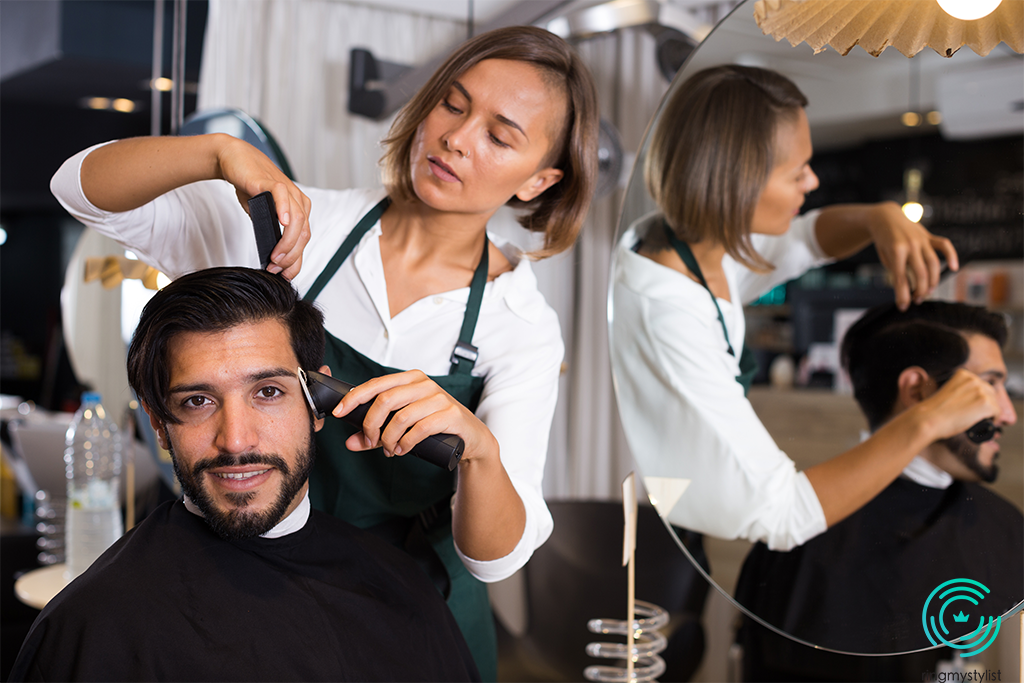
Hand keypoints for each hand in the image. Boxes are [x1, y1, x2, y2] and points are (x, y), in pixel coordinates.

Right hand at [215, 136, 311, 279]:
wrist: (236, 162)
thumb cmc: (251, 189)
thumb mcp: (264, 217)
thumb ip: (272, 233)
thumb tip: (274, 260)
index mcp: (300, 210)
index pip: (304, 240)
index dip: (296, 260)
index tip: (284, 275)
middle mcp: (298, 201)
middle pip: (303, 234)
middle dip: (291, 256)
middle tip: (276, 269)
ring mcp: (287, 190)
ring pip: (297, 220)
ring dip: (288, 242)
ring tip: (276, 257)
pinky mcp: (271, 181)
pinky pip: (282, 195)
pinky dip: (284, 210)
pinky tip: (281, 222)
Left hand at [333, 370, 497, 462]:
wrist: (471, 438)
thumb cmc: (435, 427)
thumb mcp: (402, 428)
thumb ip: (376, 435)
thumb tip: (350, 443)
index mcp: (410, 379)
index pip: (375, 384)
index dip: (354, 398)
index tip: (338, 413)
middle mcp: (424, 384)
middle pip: (385, 400)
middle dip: (371, 425)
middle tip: (371, 441)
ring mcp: (438, 398)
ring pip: (400, 417)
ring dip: (388, 439)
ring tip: (390, 450)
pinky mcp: (450, 414)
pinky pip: (419, 428)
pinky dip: (406, 443)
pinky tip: (403, 450)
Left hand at [868, 202, 958, 310]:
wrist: (885, 217)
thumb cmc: (884, 241)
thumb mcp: (886, 257)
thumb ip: (897, 271)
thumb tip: (908, 290)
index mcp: (895, 251)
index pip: (901, 278)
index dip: (902, 295)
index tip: (903, 307)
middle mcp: (910, 244)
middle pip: (921, 273)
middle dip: (920, 290)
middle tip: (917, 300)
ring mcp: (921, 239)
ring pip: (933, 263)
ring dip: (933, 281)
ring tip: (928, 292)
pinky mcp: (929, 236)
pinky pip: (944, 245)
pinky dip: (951, 255)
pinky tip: (953, 268)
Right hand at [916, 368, 999, 440]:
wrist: (928, 419)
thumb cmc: (934, 410)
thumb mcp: (948, 391)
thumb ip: (962, 390)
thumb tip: (973, 399)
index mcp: (963, 374)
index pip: (981, 385)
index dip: (979, 398)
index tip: (971, 407)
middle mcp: (973, 380)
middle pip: (991, 393)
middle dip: (985, 405)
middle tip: (972, 415)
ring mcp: (980, 391)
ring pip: (995, 404)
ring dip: (988, 413)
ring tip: (973, 419)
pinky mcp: (985, 403)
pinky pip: (997, 413)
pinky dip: (992, 420)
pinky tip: (979, 422)